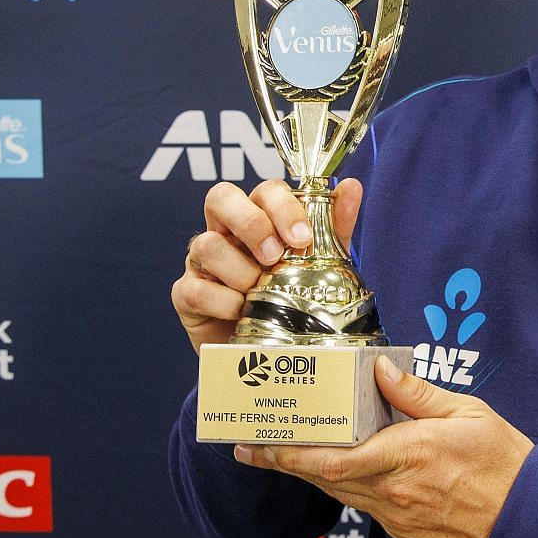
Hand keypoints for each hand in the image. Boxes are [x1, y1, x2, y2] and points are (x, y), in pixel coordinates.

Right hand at [173, 177, 362, 352]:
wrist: (266, 351)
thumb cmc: (290, 297)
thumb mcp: (317, 262)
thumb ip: (332, 226)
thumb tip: (352, 187)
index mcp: (258, 217)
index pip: (262, 190)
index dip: (282, 207)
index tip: (302, 238)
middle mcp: (225, 232)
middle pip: (220, 197)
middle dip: (251, 224)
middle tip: (274, 256)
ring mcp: (201, 262)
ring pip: (206, 244)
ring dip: (240, 271)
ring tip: (260, 293)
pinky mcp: (185, 295)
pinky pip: (194, 289)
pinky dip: (223, 302)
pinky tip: (242, 313)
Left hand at [234, 355, 534, 537]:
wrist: (529, 527)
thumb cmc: (506, 467)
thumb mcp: (470, 414)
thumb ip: (419, 394)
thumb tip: (379, 369)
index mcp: (409, 455)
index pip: (334, 459)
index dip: (289, 454)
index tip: (258, 442)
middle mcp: (395, 492)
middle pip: (323, 478)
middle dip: (283, 462)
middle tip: (250, 447)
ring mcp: (397, 517)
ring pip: (340, 492)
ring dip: (308, 474)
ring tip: (279, 455)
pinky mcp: (405, 532)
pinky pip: (364, 505)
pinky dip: (342, 485)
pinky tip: (335, 470)